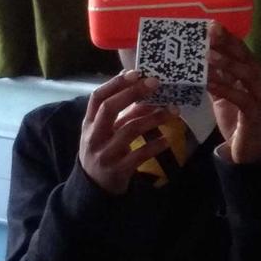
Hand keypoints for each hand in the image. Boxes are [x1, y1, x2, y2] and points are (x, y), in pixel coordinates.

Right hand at [79, 70, 175, 194]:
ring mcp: (105, 154)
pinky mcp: (118, 170)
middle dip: (132, 93)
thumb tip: (141, 86)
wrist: (94, 187)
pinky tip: (167, 140)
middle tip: (155, 83)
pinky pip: (139, 155)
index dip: (115, 84)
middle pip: (109, 109)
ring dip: (152, 118)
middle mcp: (94, 137)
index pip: (97, 98)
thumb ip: (121, 113)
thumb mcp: (106, 132)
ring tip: (171, 112)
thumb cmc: (103, 152)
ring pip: (129, 130)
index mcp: (89, 124)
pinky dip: (155, 146)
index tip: (135, 73)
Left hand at [207, 22, 260, 163]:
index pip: (241, 51)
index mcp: (253, 75)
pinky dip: (225, 88)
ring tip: (207, 56)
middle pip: (245, 57)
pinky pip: (240, 97)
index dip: (227, 38)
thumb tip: (196, 66)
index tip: (211, 25)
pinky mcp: (255, 113)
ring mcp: (260, 97)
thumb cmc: (238, 121)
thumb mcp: (224, 97)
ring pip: (246, 74)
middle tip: (209, 32)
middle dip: (228, 44)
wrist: (251, 151)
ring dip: (226, 63)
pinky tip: (209, 83)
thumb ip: (215, 80)